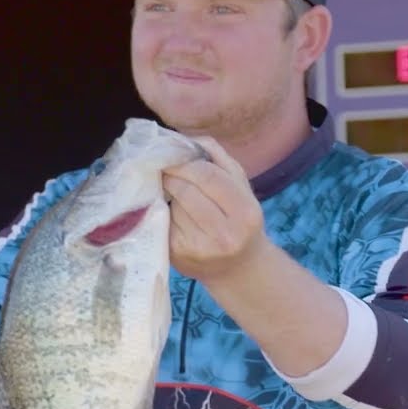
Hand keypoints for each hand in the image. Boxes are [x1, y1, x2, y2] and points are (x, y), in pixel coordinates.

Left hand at [162, 137, 267, 281]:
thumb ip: (219, 158)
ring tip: (170, 192)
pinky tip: (168, 211)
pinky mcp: (179, 256)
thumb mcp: (241, 188)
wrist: (239, 269)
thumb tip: (185, 138)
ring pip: (173, 206)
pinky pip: (164, 222)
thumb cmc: (239, 220)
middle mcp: (225, 234)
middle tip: (164, 170)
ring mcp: (200, 248)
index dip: (186, 163)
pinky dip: (162, 211)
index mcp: (245, 212)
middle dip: (171, 176)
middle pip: (187, 191)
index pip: (208, 177)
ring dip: (167, 194)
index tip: (172, 156)